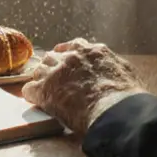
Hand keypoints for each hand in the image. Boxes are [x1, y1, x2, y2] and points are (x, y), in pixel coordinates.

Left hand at [22, 38, 146, 135]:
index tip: (66, 61)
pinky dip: (32, 95)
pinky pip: (29, 89)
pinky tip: (36, 101)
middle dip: (52, 66)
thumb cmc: (126, 97)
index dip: (69, 55)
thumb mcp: (126, 71)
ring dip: (41, 79)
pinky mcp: (45, 89)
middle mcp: (72, 56)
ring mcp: (56, 71)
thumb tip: (116, 69)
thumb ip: (114, 65)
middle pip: (53, 56)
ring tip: (42, 90)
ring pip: (39, 70)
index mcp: (92, 51)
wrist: (115, 111)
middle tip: (53, 78)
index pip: (74, 46)